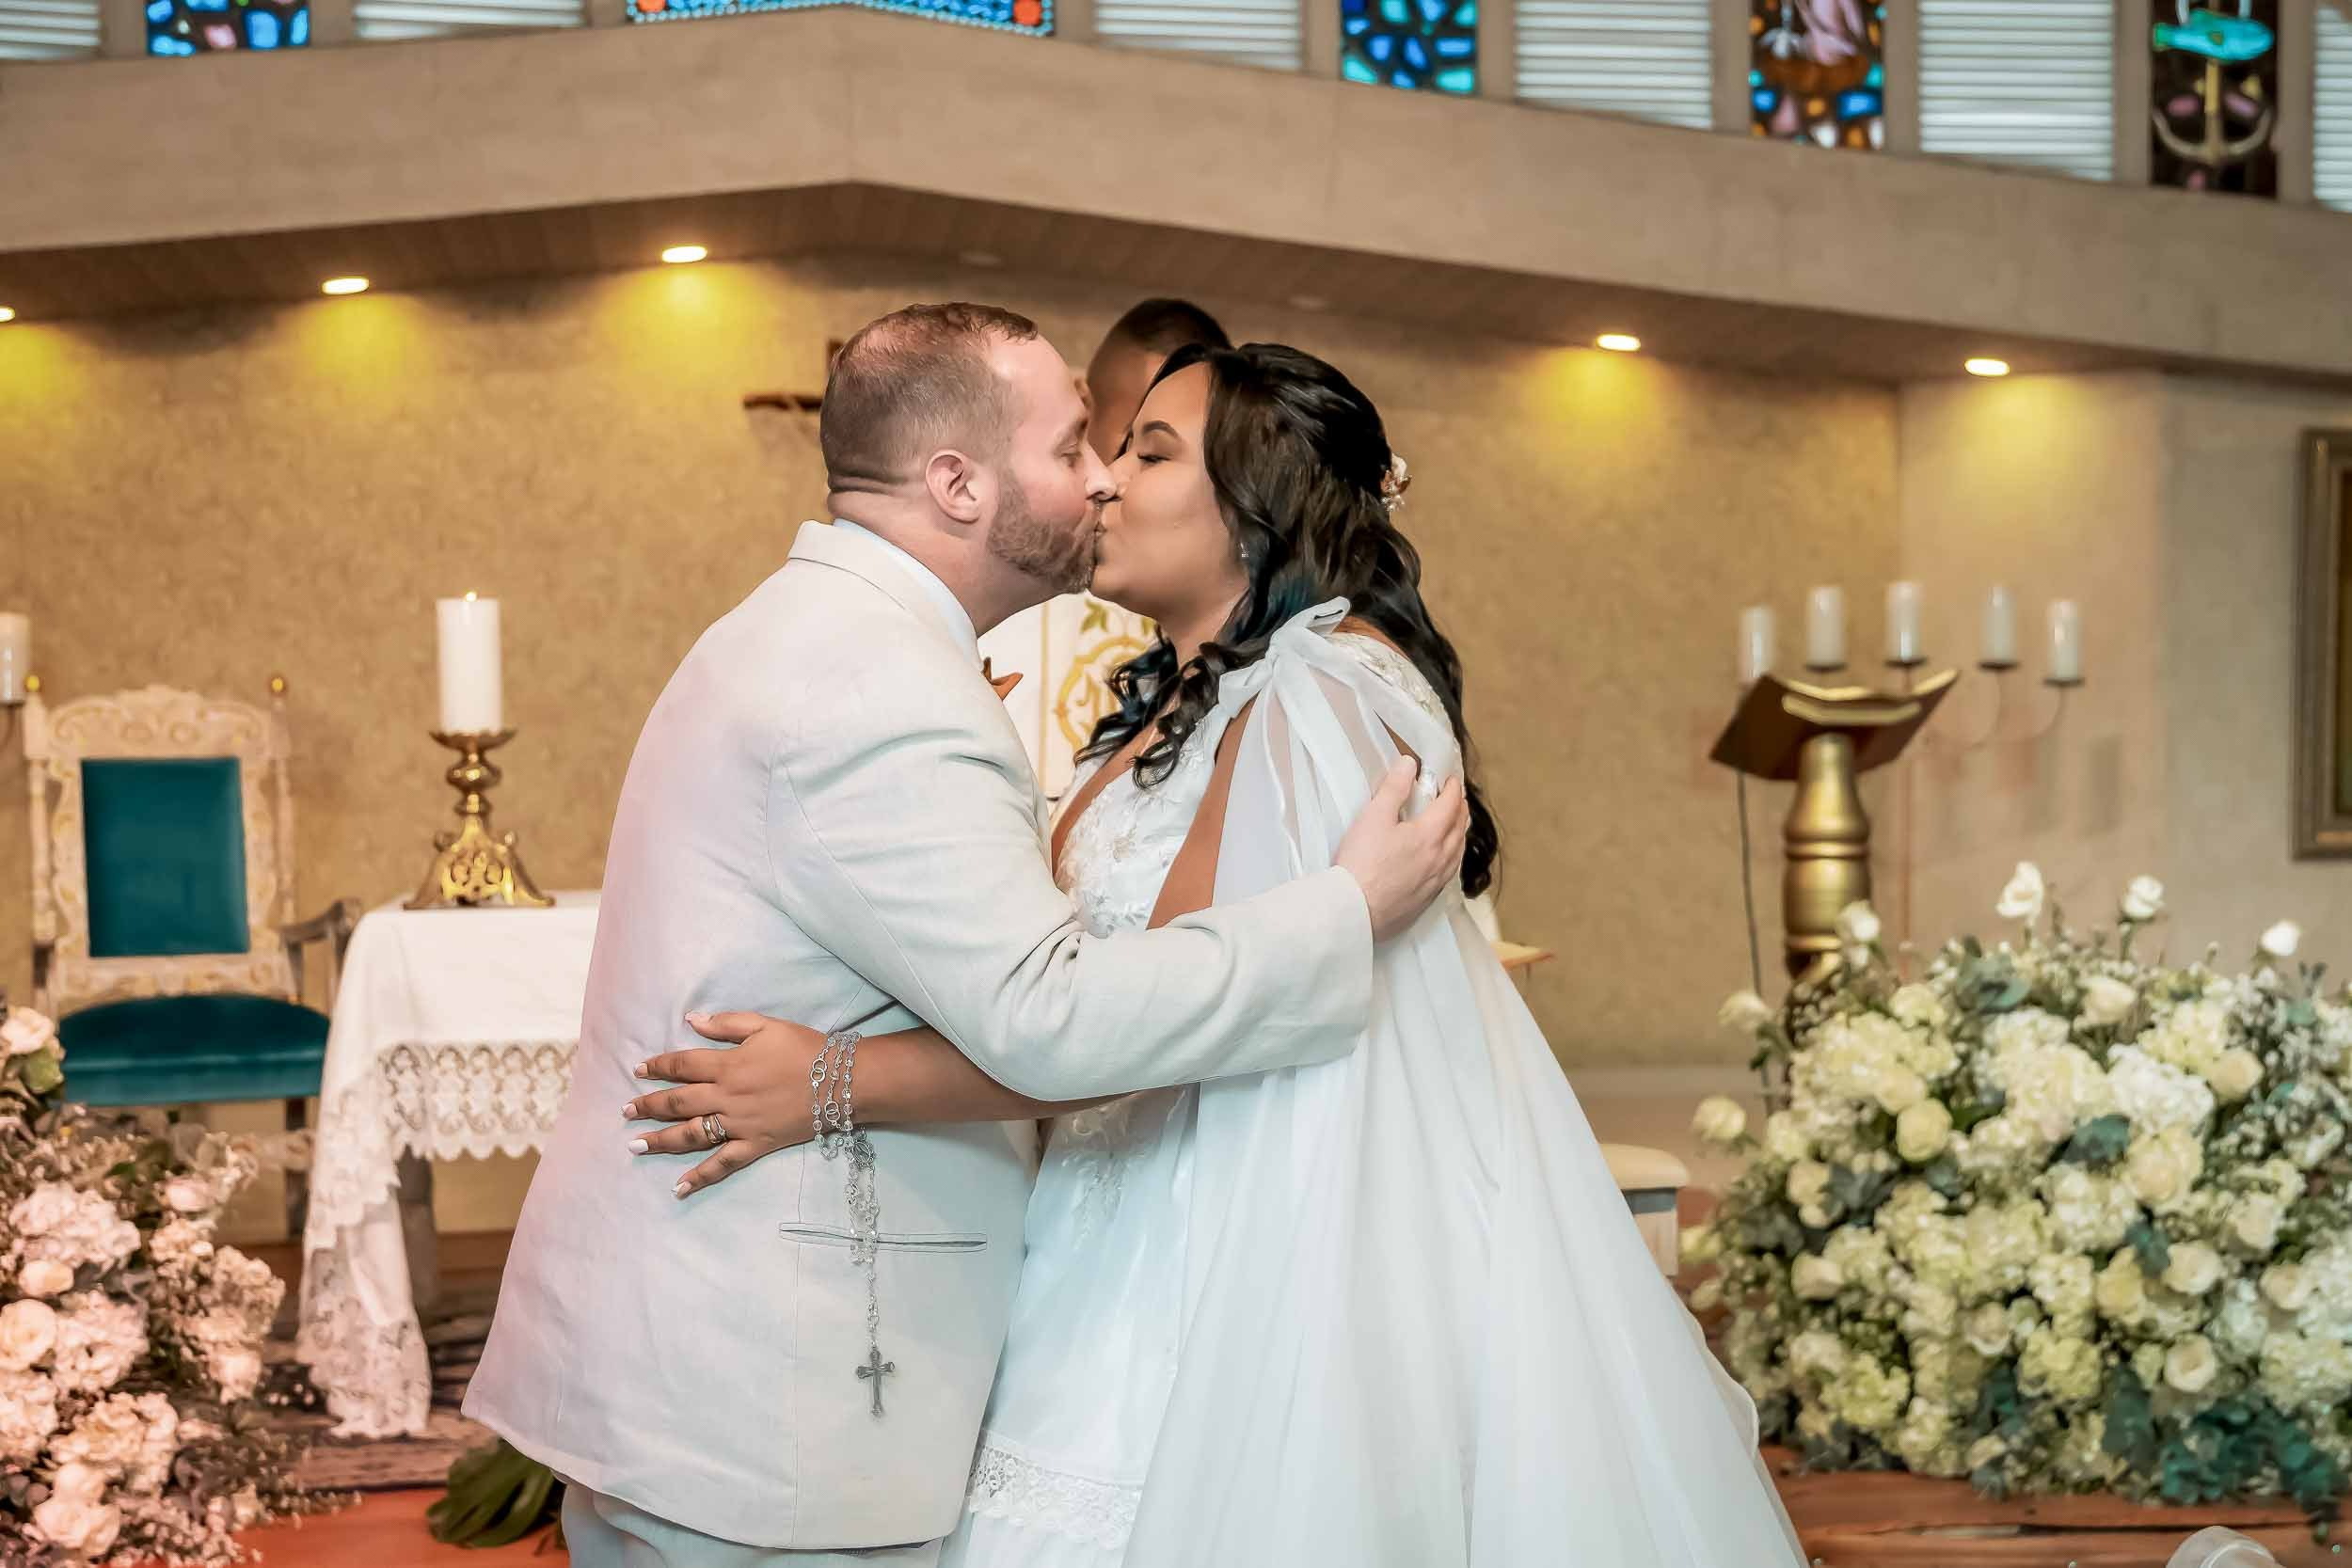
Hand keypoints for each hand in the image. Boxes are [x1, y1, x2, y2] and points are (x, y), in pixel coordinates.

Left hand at [624, 1011, 822, 1197]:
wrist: (841, 1081)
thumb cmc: (805, 1048)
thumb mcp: (765, 1025)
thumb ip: (726, 1024)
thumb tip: (691, 1021)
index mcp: (728, 1065)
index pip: (682, 1066)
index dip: (657, 1067)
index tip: (638, 1070)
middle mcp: (726, 1097)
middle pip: (678, 1102)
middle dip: (648, 1106)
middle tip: (625, 1111)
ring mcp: (739, 1124)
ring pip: (691, 1135)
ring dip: (660, 1141)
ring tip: (635, 1146)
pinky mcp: (754, 1145)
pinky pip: (722, 1164)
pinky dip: (699, 1177)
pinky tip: (678, 1188)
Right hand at [1333, 758, 1469, 941]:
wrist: (1353, 911)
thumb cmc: (1361, 863)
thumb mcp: (1373, 817)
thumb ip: (1393, 788)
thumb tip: (1409, 764)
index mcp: (1429, 835)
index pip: (1450, 805)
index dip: (1453, 789)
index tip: (1452, 780)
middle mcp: (1439, 859)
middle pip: (1459, 829)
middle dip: (1460, 809)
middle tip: (1457, 798)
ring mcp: (1434, 882)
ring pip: (1457, 853)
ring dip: (1460, 834)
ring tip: (1457, 826)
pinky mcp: (1425, 901)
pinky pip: (1449, 874)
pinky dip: (1452, 858)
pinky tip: (1444, 861)